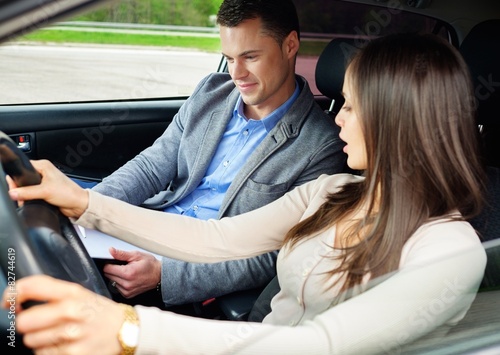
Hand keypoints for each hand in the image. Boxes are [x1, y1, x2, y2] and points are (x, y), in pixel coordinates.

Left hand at [2, 275, 122, 353]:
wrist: (126, 330)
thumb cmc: (99, 312)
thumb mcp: (80, 293)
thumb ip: (51, 293)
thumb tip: (17, 301)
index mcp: (72, 293)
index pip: (31, 287)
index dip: (13, 293)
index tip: (9, 300)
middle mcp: (71, 312)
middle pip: (24, 321)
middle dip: (28, 324)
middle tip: (40, 323)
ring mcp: (72, 335)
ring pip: (31, 341)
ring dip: (40, 340)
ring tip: (58, 335)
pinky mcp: (73, 354)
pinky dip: (50, 352)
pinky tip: (64, 345)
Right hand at [7, 159, 88, 217]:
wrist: (78, 204)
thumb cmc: (69, 193)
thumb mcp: (45, 191)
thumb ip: (27, 192)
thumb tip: (13, 193)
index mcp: (44, 165)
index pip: (23, 168)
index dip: (16, 178)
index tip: (13, 187)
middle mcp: (44, 171)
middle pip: (23, 178)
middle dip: (19, 187)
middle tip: (18, 195)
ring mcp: (44, 181)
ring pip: (27, 186)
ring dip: (24, 193)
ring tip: (25, 199)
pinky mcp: (45, 190)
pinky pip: (31, 192)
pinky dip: (29, 197)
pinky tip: (29, 201)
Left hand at [104, 248, 161, 298]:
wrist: (159, 275)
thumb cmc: (150, 264)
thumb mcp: (137, 255)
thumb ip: (122, 254)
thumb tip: (111, 251)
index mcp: (128, 273)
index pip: (107, 269)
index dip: (109, 264)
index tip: (115, 262)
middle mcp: (127, 284)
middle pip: (108, 276)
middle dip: (113, 270)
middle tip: (124, 266)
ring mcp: (127, 291)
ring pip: (111, 282)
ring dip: (116, 277)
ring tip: (127, 272)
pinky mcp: (127, 295)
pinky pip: (117, 287)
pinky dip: (120, 282)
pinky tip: (128, 278)